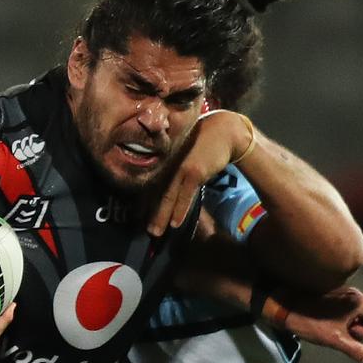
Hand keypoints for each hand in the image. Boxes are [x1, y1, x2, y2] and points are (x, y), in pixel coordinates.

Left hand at [147, 111, 251, 235]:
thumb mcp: (184, 153)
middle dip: (149, 213)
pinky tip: (175, 223)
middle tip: (145, 229)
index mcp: (166, 161)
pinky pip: (185, 196)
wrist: (223, 131)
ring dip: (161, 216)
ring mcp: (181, 169)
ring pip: (168, 197)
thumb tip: (170, 184)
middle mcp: (170, 165)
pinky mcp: (195, 172)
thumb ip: (175, 166)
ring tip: (155, 232)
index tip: (139, 216)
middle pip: (156, 193)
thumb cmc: (203, 142)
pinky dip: (179, 210)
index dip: (144, 202)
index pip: (152, 185)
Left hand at [281, 287, 362, 362]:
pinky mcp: (330, 295)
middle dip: (362, 326)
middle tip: (350, 333)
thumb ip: (357, 350)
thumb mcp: (336, 340)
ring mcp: (340, 292)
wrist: (284, 307)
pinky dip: (343, 317)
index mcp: (357, 301)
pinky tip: (332, 325)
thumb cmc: (311, 323)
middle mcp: (352, 293)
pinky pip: (344, 307)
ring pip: (355, 311)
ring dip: (352, 323)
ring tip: (339, 330)